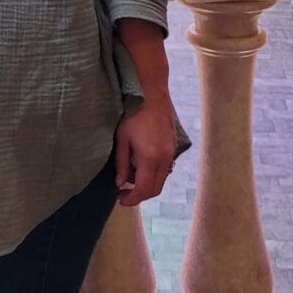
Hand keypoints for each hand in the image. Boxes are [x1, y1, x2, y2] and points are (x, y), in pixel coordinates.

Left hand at [114, 93, 179, 207]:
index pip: (143, 190)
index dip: (131, 199)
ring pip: (161, 180)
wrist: (152, 93)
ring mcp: (171, 153)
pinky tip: (139, 164)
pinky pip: (164, 169)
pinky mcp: (173, 148)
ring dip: (146, 184)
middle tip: (123, 192)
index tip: (120, 199)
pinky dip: (153, 174)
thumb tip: (120, 182)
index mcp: (150, 158)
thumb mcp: (122, 139)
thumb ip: (121, 163)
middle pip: (155, 189)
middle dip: (139, 194)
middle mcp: (164, 159)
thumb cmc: (133, 113)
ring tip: (128, 173)